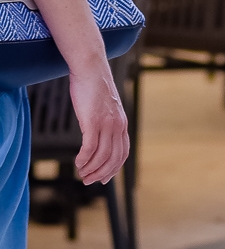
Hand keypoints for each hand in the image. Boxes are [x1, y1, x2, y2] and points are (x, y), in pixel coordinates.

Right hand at [70, 57, 128, 186]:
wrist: (91, 68)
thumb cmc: (94, 87)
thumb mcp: (105, 108)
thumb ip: (105, 122)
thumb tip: (98, 135)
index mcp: (122, 124)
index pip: (122, 153)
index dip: (114, 169)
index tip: (103, 179)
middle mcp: (117, 125)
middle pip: (113, 158)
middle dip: (101, 173)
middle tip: (88, 180)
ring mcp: (106, 123)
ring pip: (101, 155)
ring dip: (91, 168)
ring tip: (81, 173)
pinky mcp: (93, 121)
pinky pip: (90, 147)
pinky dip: (84, 158)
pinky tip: (78, 163)